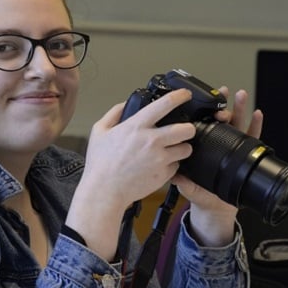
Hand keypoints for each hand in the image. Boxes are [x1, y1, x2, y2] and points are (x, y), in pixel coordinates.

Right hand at [66, 88, 196, 259]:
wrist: (104, 192)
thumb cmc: (100, 165)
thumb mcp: (99, 131)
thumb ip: (113, 114)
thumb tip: (125, 104)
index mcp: (136, 127)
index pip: (165, 104)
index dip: (179, 96)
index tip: (184, 95)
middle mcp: (151, 141)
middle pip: (186, 129)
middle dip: (188, 128)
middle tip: (184, 130)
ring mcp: (159, 159)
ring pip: (186, 148)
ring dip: (182, 148)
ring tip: (172, 150)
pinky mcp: (164, 175)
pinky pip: (177, 166)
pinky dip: (171, 165)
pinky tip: (159, 165)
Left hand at [171, 87, 263, 246]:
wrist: (214, 207)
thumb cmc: (199, 193)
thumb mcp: (187, 186)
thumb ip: (182, 181)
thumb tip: (175, 174)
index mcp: (202, 146)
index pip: (203, 124)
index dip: (204, 111)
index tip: (204, 101)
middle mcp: (218, 143)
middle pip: (221, 119)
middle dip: (222, 104)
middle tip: (223, 94)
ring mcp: (232, 147)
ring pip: (237, 123)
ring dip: (239, 108)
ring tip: (240, 95)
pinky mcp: (245, 154)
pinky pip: (252, 138)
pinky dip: (256, 125)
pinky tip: (257, 114)